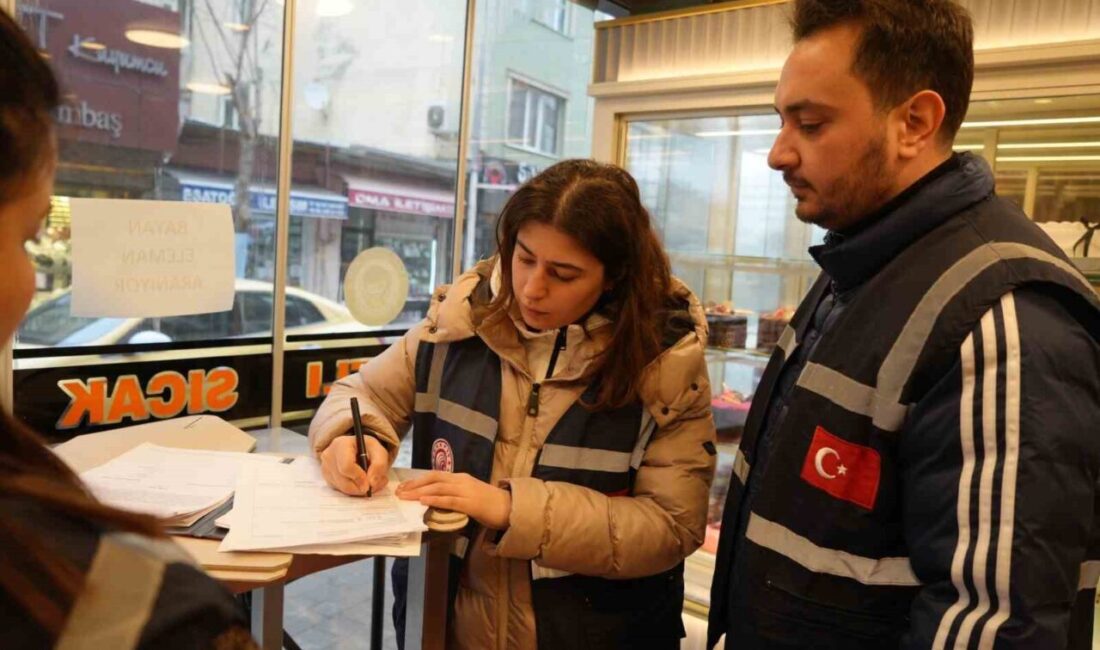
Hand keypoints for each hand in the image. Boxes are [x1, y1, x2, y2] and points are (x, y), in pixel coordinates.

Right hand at [319, 434, 390, 496]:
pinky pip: (341, 490)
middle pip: (343, 481)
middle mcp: (329, 456)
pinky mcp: (327, 478)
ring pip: (342, 489)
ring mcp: (325, 468)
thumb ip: (379, 465)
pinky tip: (360, 482)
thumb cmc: (367, 449)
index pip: (346, 466)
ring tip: (370, 481)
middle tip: (374, 485)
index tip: (369, 484)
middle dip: (361, 487)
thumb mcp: (379, 451)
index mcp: (341, 445)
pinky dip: (353, 490)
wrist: (358, 448)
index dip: (359, 478)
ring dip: (359, 490)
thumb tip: (372, 483)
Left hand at [395, 471, 511, 529]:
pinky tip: (423, 501)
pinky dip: (434, 499)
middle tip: (398, 492)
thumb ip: (453, 495)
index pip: (434, 475)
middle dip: (414, 485)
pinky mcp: (470, 503)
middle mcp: (461, 480)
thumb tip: (433, 501)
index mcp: (460, 478)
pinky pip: (449, 500)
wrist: (510, 507)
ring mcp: (466, 490)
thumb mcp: (468, 495)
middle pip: (433, 479)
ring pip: (438, 488)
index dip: (417, 480)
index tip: (403, 486)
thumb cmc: (489, 503)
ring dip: (419, 492)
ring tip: (405, 497)